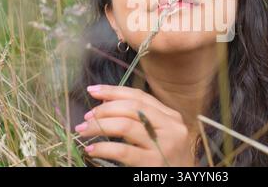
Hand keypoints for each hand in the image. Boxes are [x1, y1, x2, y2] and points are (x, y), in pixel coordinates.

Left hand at [75, 84, 195, 165]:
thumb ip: (140, 119)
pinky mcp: (153, 163)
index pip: (139, 97)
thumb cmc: (167, 159)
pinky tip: (92, 149)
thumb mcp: (159, 134)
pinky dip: (103, 148)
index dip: (114, 91)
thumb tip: (105, 103)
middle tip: (87, 116)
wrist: (184, 182)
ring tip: (83, 129)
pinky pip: (123, 151)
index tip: (93, 90)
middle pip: (132, 107)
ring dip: (99, 125)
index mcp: (171, 116)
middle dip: (105, 108)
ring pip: (125, 126)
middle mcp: (171, 127)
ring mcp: (164, 145)